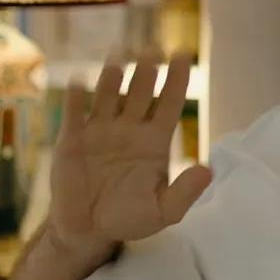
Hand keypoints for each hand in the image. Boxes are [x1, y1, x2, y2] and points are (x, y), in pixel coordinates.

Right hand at [48, 51, 211, 257]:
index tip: (183, 55)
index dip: (176, 79)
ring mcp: (100, 131)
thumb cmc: (129, 218)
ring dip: (112, 78)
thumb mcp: (164, 212)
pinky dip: (76, 98)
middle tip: (151, 49)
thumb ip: (185, 193)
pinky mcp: (72, 141)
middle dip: (146, 70)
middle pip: (140, 92)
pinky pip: (74, 114)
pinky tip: (79, 81)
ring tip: (118, 59)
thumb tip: (207, 171)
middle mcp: (129, 128)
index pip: (169, 102)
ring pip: (107, 96)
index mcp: (155, 140)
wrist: (88, 230)